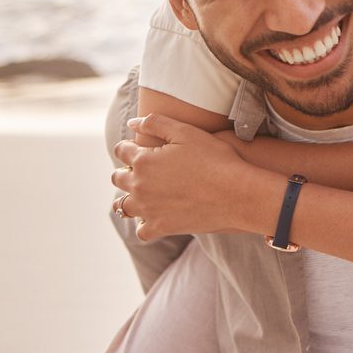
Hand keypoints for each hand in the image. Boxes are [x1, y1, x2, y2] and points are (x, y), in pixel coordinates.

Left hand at [111, 114, 268, 239]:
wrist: (235, 193)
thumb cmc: (214, 158)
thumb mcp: (186, 132)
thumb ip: (155, 123)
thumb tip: (132, 123)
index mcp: (143, 160)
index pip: (122, 150)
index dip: (128, 146)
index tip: (137, 147)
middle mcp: (139, 186)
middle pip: (118, 178)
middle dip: (125, 171)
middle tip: (141, 169)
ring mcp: (148, 210)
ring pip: (123, 206)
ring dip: (129, 198)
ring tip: (143, 194)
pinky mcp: (161, 228)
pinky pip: (142, 230)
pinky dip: (145, 223)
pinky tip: (156, 215)